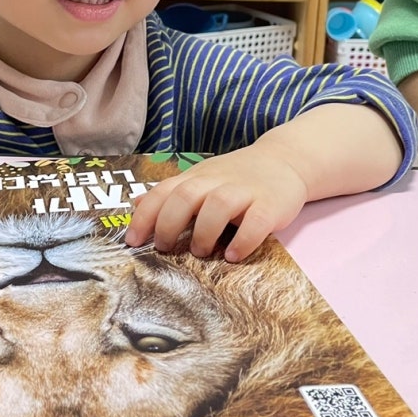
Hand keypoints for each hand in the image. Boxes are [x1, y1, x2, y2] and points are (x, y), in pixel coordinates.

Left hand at [125, 146, 308, 262]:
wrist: (284, 160)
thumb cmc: (235, 177)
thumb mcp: (200, 179)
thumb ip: (170, 193)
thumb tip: (136, 204)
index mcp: (196, 178)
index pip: (163, 193)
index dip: (145, 217)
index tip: (132, 241)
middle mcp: (217, 181)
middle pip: (186, 196)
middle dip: (169, 224)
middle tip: (165, 248)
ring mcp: (245, 191)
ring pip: (219, 205)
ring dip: (204, 231)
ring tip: (200, 252)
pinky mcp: (271, 204)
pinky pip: (256, 222)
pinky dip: (243, 240)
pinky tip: (233, 255)